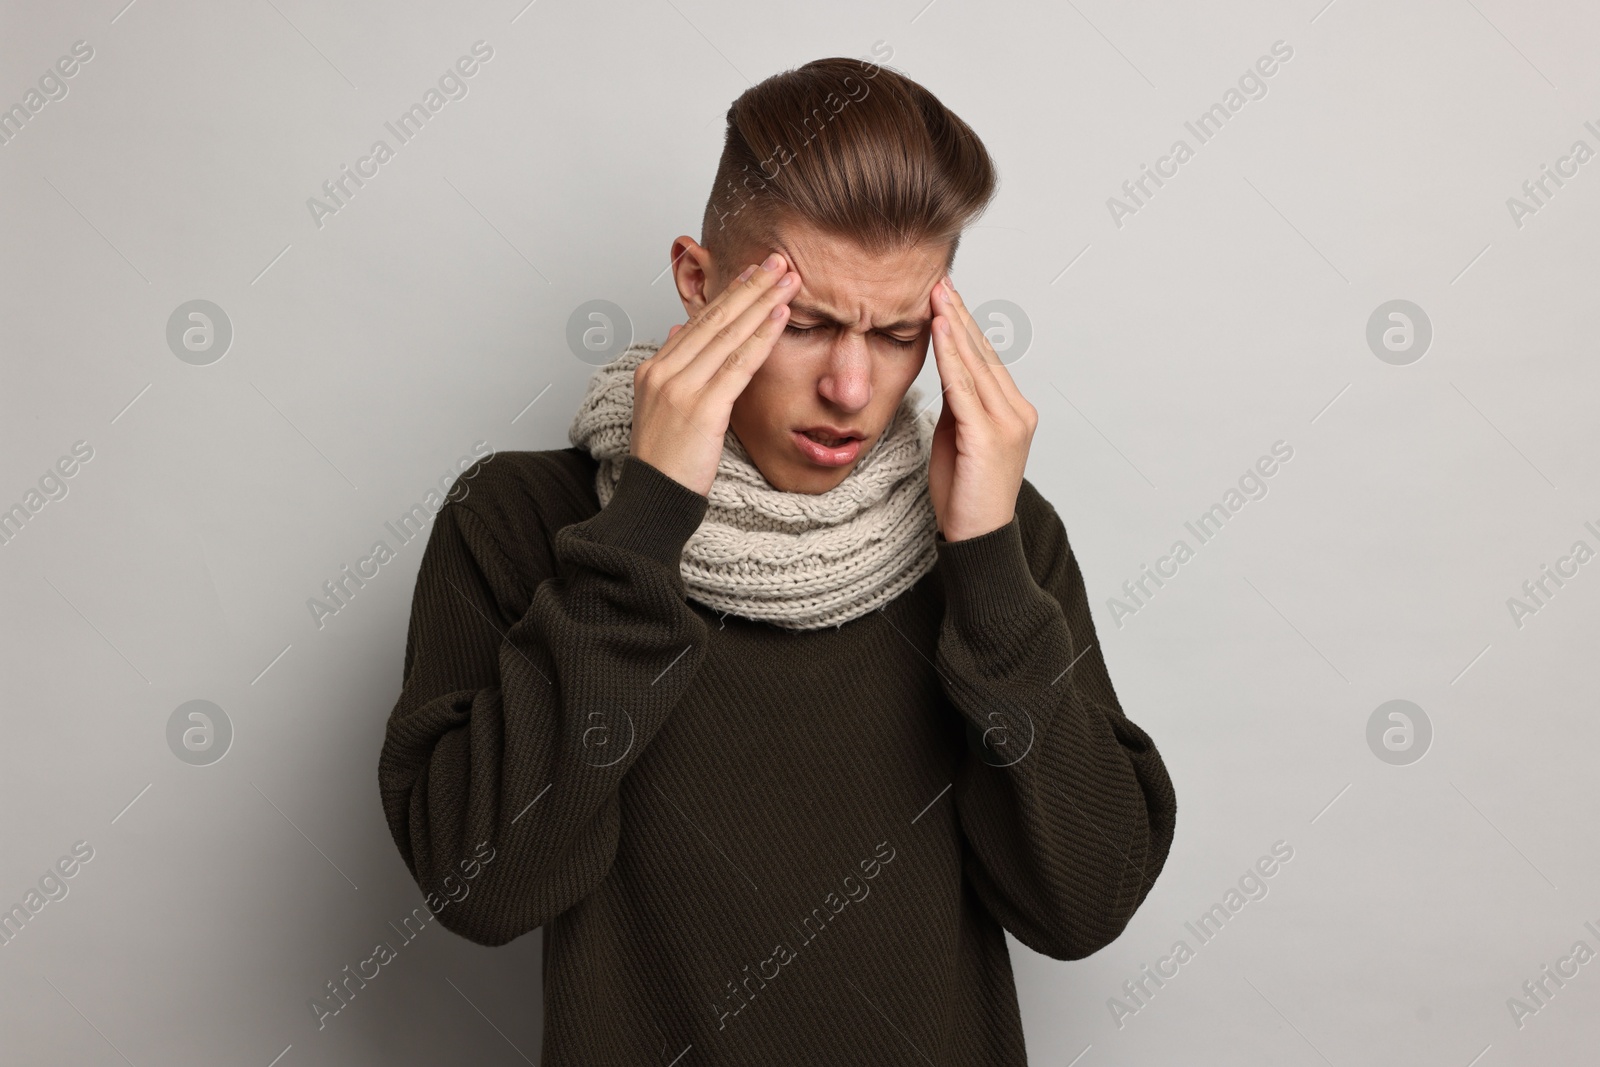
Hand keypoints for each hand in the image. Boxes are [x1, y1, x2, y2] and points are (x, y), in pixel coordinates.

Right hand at [631, 253, 798, 495]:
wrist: (653, 500)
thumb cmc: (665, 462)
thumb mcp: (661, 408)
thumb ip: (673, 368)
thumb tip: (680, 330)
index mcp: (653, 369)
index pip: (698, 322)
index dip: (729, 294)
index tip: (753, 272)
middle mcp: (663, 372)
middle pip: (714, 319)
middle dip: (749, 286)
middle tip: (777, 260)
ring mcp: (681, 388)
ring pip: (728, 335)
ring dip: (762, 302)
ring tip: (788, 279)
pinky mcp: (702, 408)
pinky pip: (738, 364)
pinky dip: (762, 337)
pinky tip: (780, 316)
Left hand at [927, 277, 1037, 541]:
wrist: (977, 538)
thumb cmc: (964, 495)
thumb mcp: (957, 440)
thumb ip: (957, 407)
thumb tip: (944, 375)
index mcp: (1013, 412)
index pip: (985, 360)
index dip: (964, 326)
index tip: (945, 297)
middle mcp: (1017, 412)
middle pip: (983, 354)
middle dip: (959, 315)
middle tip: (940, 280)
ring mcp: (1007, 423)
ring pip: (975, 364)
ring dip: (953, 326)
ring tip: (936, 295)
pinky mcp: (988, 437)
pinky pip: (964, 388)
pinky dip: (950, 356)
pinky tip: (939, 330)